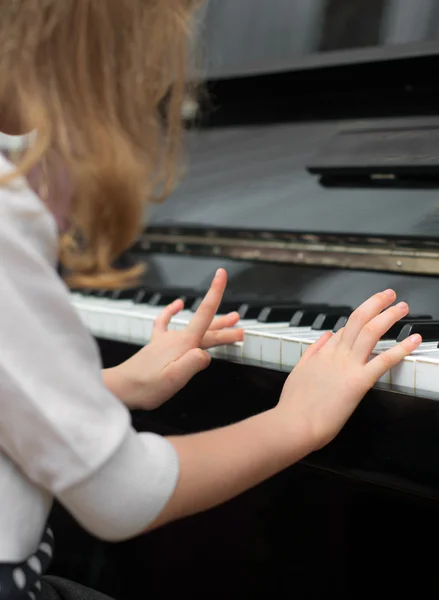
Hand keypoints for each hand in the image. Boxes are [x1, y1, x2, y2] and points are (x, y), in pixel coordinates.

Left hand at [103, 269, 242, 409]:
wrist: (120, 388)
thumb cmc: (146, 387)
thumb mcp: (174, 380)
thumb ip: (192, 365)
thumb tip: (206, 354)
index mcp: (184, 344)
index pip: (204, 315)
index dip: (215, 293)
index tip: (222, 274)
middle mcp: (177, 338)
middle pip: (207, 328)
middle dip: (225, 327)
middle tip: (242, 330)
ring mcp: (166, 340)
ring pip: (194, 328)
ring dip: (213, 324)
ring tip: (230, 319)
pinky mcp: (157, 345)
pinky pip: (165, 323)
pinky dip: (171, 312)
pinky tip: (177, 304)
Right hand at [276, 289, 421, 451]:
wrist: (294, 423)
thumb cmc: (294, 406)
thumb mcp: (298, 371)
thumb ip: (313, 352)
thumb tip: (325, 335)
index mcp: (323, 353)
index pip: (344, 329)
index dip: (360, 321)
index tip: (371, 316)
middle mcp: (336, 354)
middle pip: (359, 320)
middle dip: (376, 303)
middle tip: (389, 295)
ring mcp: (348, 366)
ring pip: (371, 331)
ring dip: (389, 316)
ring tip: (402, 307)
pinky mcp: (358, 382)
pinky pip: (383, 360)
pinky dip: (401, 348)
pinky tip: (413, 340)